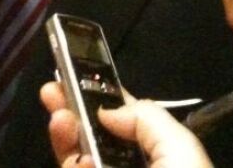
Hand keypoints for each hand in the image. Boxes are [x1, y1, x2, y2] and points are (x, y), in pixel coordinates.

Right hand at [39, 82, 211, 167]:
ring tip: (59, 117)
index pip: (124, 123)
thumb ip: (147, 119)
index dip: (101, 97)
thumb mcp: (181, 152)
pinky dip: (68, 164)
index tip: (74, 74)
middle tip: (52, 90)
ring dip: (64, 136)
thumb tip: (108, 110)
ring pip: (75, 163)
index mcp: (157, 160)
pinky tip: (77, 160)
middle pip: (93, 141)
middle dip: (72, 112)